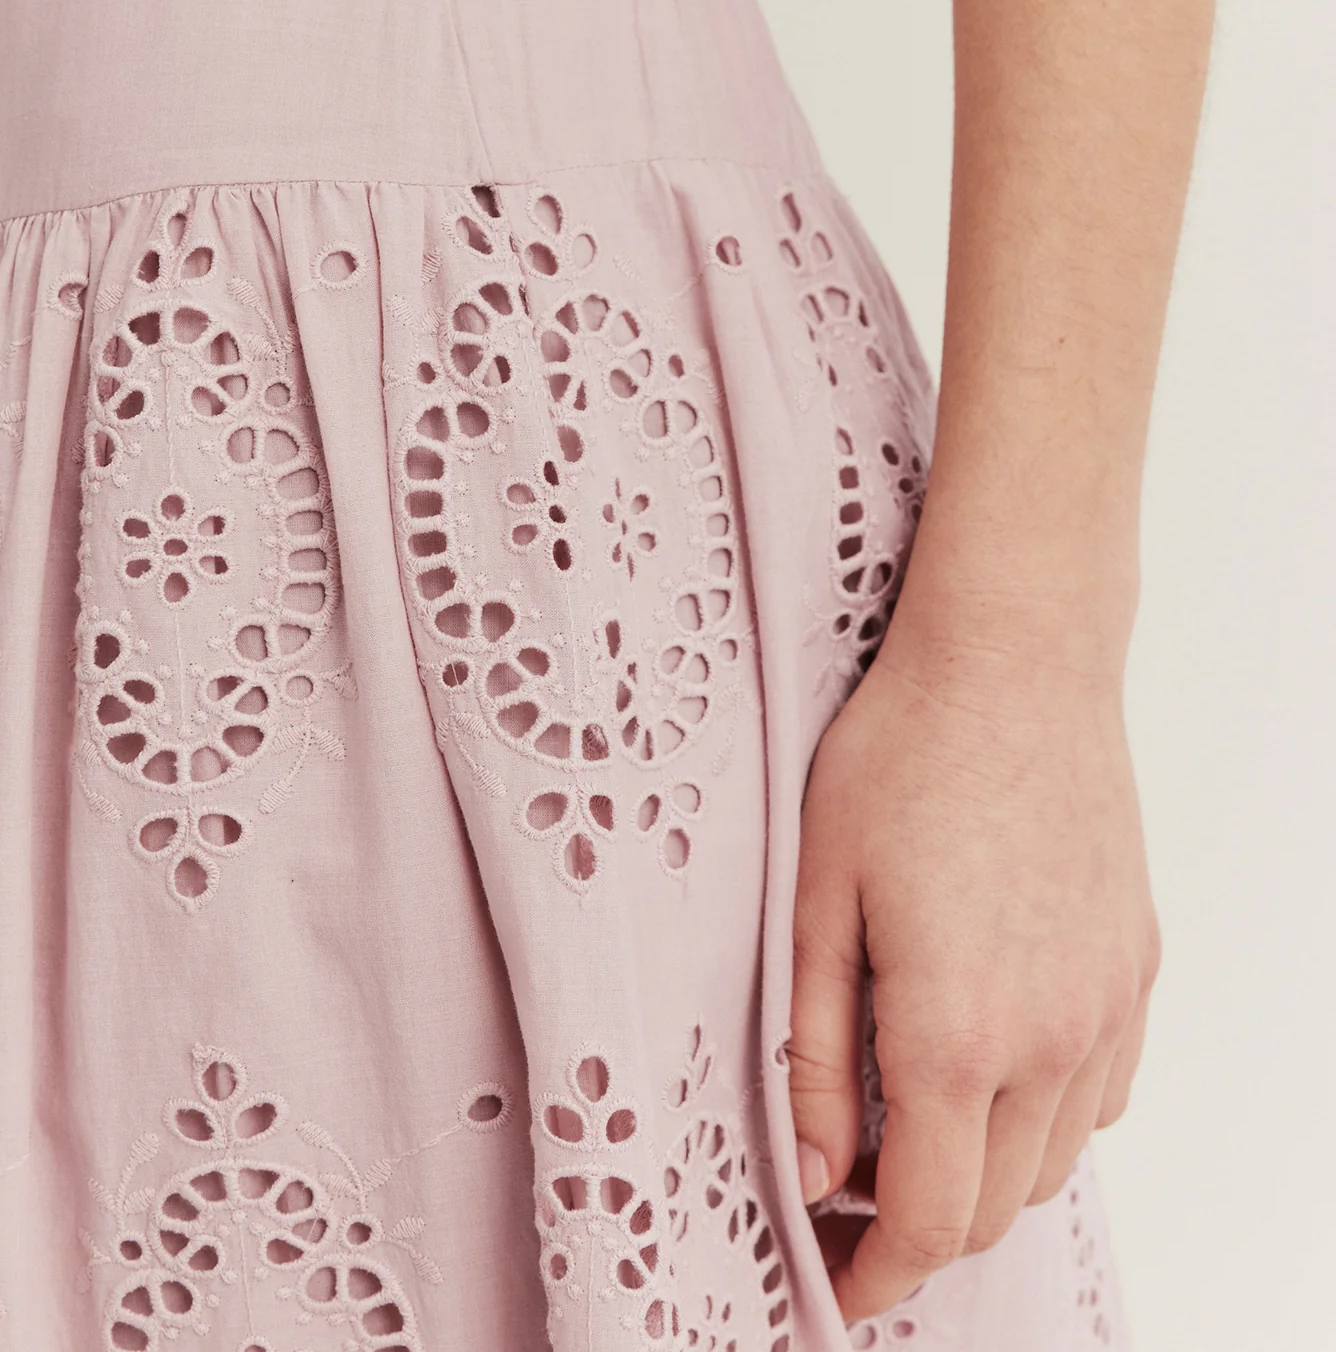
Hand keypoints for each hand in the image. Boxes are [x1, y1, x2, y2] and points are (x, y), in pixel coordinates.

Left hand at [788, 601, 1160, 1320]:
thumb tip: (812, 1173)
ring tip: (910, 1125)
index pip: (927, 1222)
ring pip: (1052, 1162)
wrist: (1015, 662)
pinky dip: (1043, 1117)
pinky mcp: (1137, 968)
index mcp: (955, 1033)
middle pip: (993, 1210)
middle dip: (918, 1231)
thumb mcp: (818, 899)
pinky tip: (990, 1062)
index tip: (836, 1285)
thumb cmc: (900, 758)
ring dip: (982, 1175)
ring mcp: (1107, 1007)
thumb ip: (813, 1052)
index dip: (875, 1275)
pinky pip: (1099, 1094)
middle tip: (848, 1196)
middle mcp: (1051, 1039)